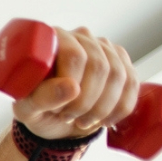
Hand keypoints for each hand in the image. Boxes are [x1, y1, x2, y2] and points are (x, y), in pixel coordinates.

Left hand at [13, 26, 138, 139]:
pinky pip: (132, 84)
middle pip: (100, 66)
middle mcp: (82, 38)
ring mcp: (105, 50)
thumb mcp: (28, 108)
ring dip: (102, 108)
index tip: (59, 109)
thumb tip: (71, 88)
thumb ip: (42, 97)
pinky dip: (120, 108)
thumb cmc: (36, 109)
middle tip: (69, 117)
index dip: (72, 87)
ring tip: (82, 121)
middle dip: (86, 101)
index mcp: (55, 39)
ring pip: (119, 76)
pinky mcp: (122, 64)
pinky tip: (104, 120)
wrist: (53, 120)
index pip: (76, 56)